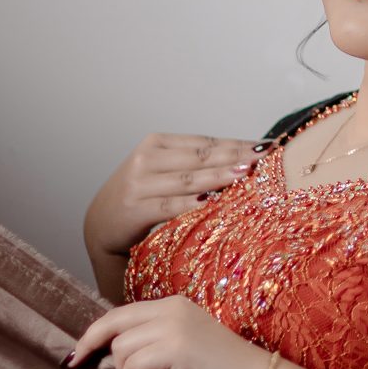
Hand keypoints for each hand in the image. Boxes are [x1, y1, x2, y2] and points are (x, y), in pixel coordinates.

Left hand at [64, 294, 270, 368]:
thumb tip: (115, 353)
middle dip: (89, 345)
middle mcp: (171, 309)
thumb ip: (157, 339)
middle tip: (77, 365)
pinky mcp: (176, 348)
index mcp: (173, 304)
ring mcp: (174, 327)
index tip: (79, 352)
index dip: (95, 332)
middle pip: (112, 323)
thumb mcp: (187, 342)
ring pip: (122, 349)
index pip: (121, 313)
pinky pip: (133, 366)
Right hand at [84, 131, 264, 263]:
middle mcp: (146, 158)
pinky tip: (212, 203)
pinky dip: (192, 204)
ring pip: (188, 179)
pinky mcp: (134, 208)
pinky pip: (170, 206)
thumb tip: (244, 159)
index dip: (236, 144)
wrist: (101, 225)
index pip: (205, 143)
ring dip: (219, 177)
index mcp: (157, 143)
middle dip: (235, 157)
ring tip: (246, 174)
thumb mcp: (164, 172)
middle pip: (200, 158)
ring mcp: (139, 183)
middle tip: (263, 158)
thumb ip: (195, 164)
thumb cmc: (142, 197)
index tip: (266, 147)